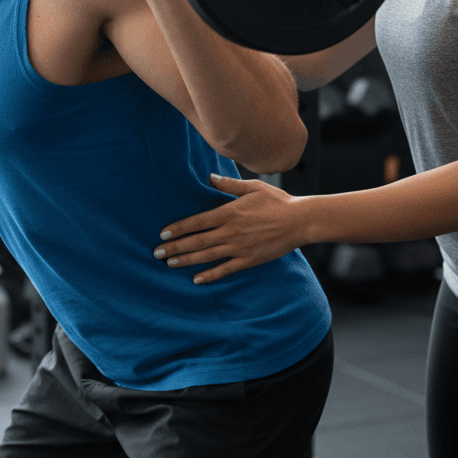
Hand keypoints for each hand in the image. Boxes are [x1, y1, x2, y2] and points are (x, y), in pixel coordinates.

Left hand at [153, 174, 305, 283]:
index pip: (197, 222)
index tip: (163, 233)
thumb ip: (229, 184)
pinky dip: (210, 275)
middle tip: (157, 253)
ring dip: (187, 260)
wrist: (299, 221)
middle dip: (175, 247)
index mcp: (229, 212)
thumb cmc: (277, 201)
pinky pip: (225, 269)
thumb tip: (210, 177)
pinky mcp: (249, 260)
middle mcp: (231, 231)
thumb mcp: (253, 187)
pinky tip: (196, 279)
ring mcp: (239, 247)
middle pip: (197, 241)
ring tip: (170, 264)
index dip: (179, 228)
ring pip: (207, 256)